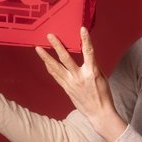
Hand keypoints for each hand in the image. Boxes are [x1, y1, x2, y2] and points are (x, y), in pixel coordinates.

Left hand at [36, 27, 126, 141]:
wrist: (99, 112)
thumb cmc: (103, 94)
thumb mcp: (101, 77)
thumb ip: (92, 65)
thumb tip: (86, 55)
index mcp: (92, 72)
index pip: (89, 52)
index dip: (86, 40)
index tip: (82, 29)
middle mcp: (79, 77)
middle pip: (66, 59)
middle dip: (57, 46)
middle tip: (50, 36)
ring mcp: (71, 83)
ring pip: (56, 68)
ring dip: (46, 57)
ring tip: (38, 48)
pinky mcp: (66, 88)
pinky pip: (56, 76)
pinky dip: (50, 68)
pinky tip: (45, 62)